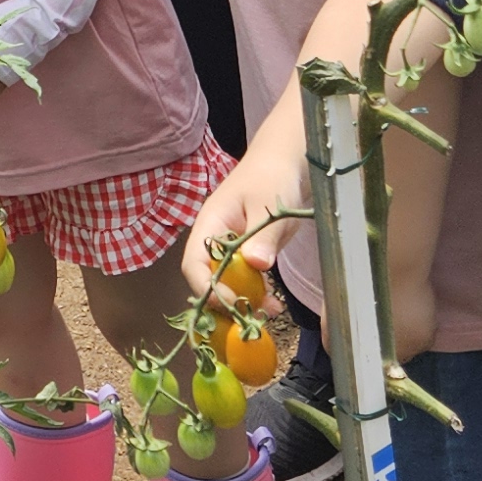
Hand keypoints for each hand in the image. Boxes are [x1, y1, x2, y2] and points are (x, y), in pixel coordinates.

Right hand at [186, 136, 303, 311]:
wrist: (287, 162)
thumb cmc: (272, 175)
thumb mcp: (269, 203)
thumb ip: (263, 234)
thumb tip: (256, 265)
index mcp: (210, 224)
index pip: (194, 263)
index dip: (207, 288)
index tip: (232, 303)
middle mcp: (215, 240)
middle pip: (207, 279)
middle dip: (225, 302)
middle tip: (249, 319)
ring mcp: (232, 248)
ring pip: (227, 284)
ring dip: (244, 302)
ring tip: (269, 312)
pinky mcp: (248, 254)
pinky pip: (246, 280)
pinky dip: (257, 294)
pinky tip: (274, 304)